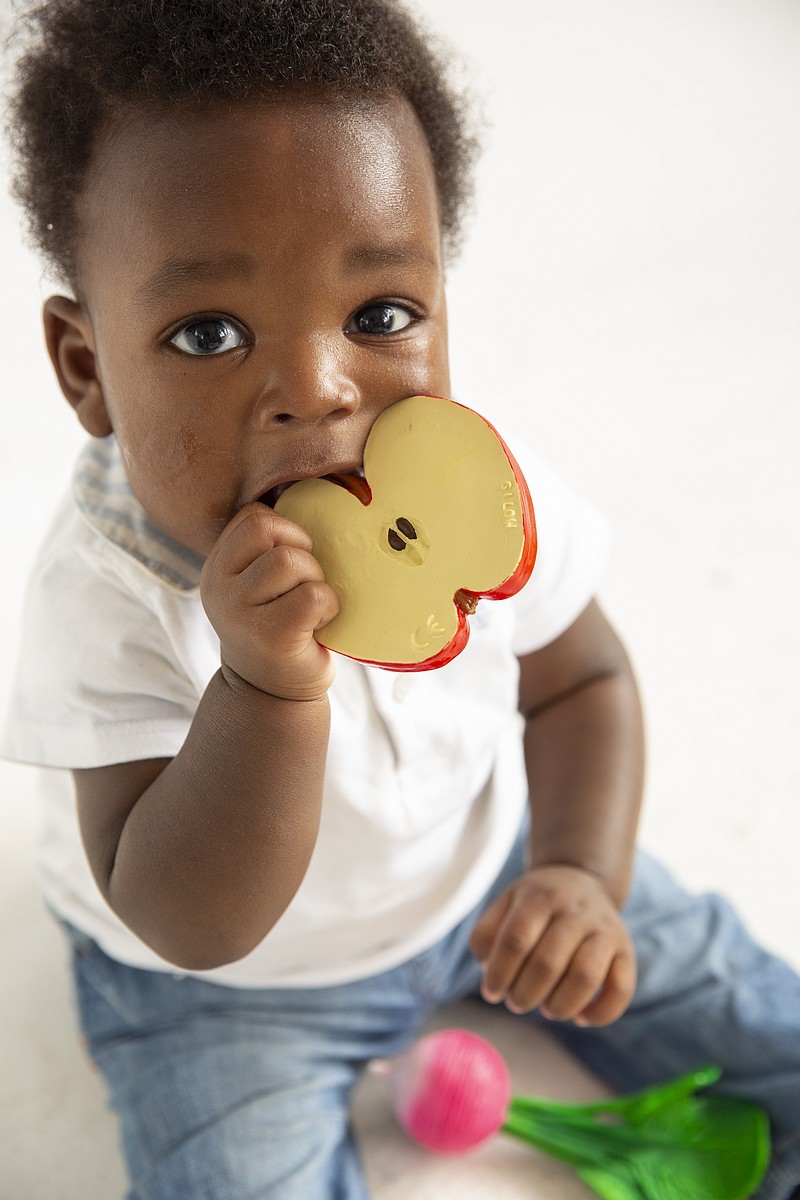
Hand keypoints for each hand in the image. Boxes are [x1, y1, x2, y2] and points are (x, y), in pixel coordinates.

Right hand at [201, 503, 339, 700]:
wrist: (274, 696)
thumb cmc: (282, 628)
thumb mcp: (262, 586)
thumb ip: (272, 550)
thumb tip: (339, 491)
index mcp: (218, 567)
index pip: (252, 517)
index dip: (285, 530)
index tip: (295, 561)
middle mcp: (218, 587)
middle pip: (268, 530)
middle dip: (302, 550)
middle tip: (306, 584)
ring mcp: (238, 612)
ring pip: (290, 560)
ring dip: (316, 580)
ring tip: (312, 607)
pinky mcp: (269, 635)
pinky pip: (313, 595)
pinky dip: (328, 606)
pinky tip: (319, 625)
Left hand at [469, 864, 636, 1025]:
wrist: (582, 879)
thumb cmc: (536, 903)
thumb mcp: (505, 902)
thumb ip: (486, 934)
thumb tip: (488, 971)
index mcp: (540, 897)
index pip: (515, 940)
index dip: (499, 974)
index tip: (492, 992)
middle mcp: (575, 911)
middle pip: (547, 963)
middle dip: (524, 995)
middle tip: (516, 1002)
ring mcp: (604, 930)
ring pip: (585, 977)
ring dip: (559, 1006)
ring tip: (545, 1009)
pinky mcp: (626, 950)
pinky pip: (621, 989)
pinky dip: (601, 1013)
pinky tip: (581, 1017)